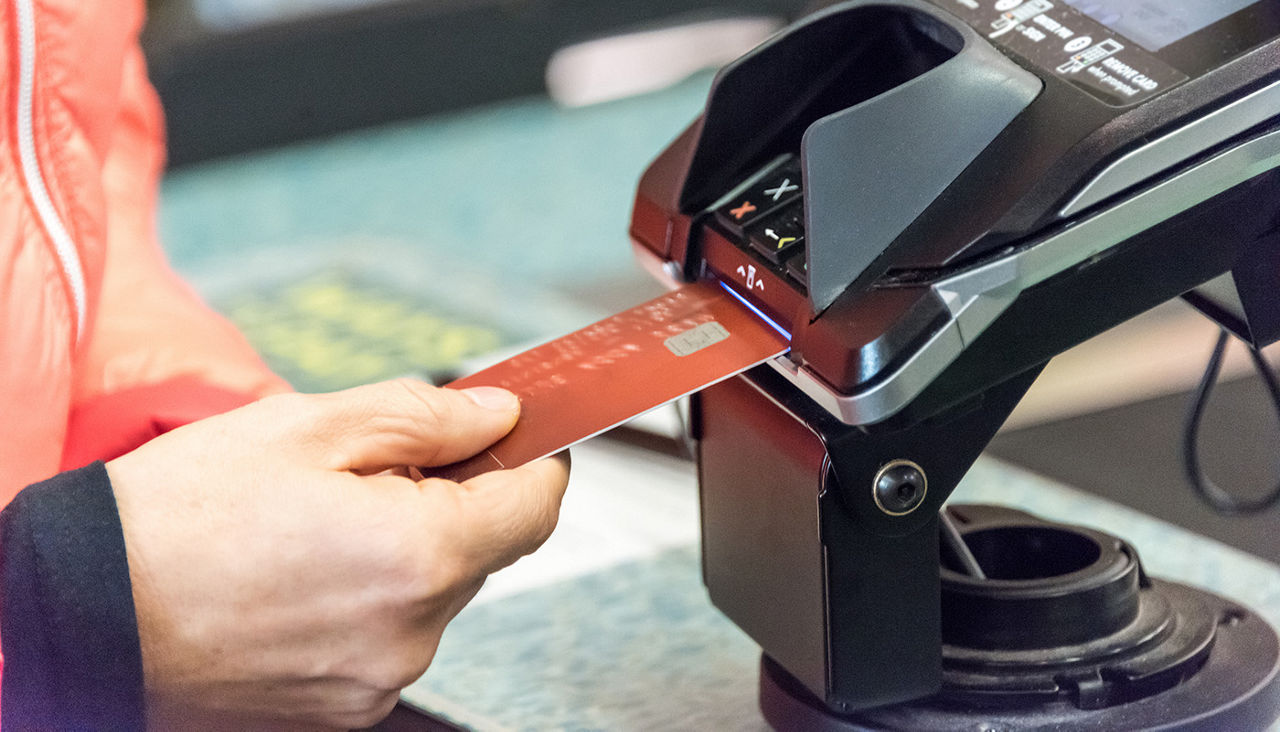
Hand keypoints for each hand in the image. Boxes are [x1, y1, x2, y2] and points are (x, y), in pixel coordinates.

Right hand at [106, 379, 568, 729]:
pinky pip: (389, 636)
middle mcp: (412, 632)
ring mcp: (379, 679)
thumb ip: (425, 417)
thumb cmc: (179, 515)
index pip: (536, 506)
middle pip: (482, 548)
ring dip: (404, 551)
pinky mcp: (344, 709)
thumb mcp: (308, 428)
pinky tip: (301, 575)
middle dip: (448, 500)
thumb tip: (500, 413)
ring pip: (434, 592)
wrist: (79, 614)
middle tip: (370, 470)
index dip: (535, 460)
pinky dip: (369, 598)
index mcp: (418, 554)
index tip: (516, 435)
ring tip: (314, 526)